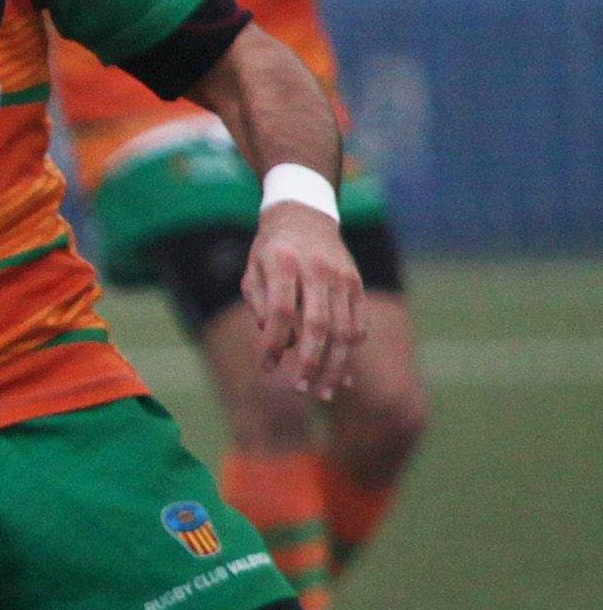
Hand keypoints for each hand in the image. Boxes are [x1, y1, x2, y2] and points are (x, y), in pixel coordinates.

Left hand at [237, 200, 367, 400]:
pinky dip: (351, 352)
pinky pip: (359, 324)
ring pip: (345, 330)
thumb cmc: (270, 251)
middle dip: (311, 363)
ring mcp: (343, 278)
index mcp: (283, 262)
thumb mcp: (252, 271)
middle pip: (319, 325)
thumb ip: (260, 305)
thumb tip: (277, 345)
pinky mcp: (358, 285)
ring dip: (335, 366)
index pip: (280, 311)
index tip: (266, 368)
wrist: (305, 217)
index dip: (273, 343)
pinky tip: (342, 375)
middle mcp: (318, 270)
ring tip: (323, 393)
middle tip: (301, 390)